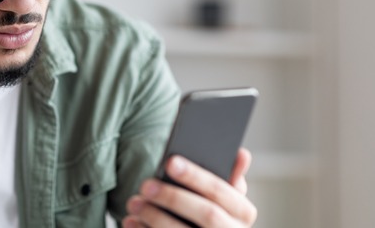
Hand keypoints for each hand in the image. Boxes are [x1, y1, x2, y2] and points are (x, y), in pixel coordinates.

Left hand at [123, 148, 256, 227]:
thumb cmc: (213, 213)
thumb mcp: (224, 198)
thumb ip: (229, 177)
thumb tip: (241, 153)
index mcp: (244, 212)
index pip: (220, 191)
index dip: (196, 176)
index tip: (170, 162)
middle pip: (206, 214)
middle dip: (173, 197)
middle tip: (145, 185)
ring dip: (155, 217)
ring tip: (133, 203)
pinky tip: (131, 222)